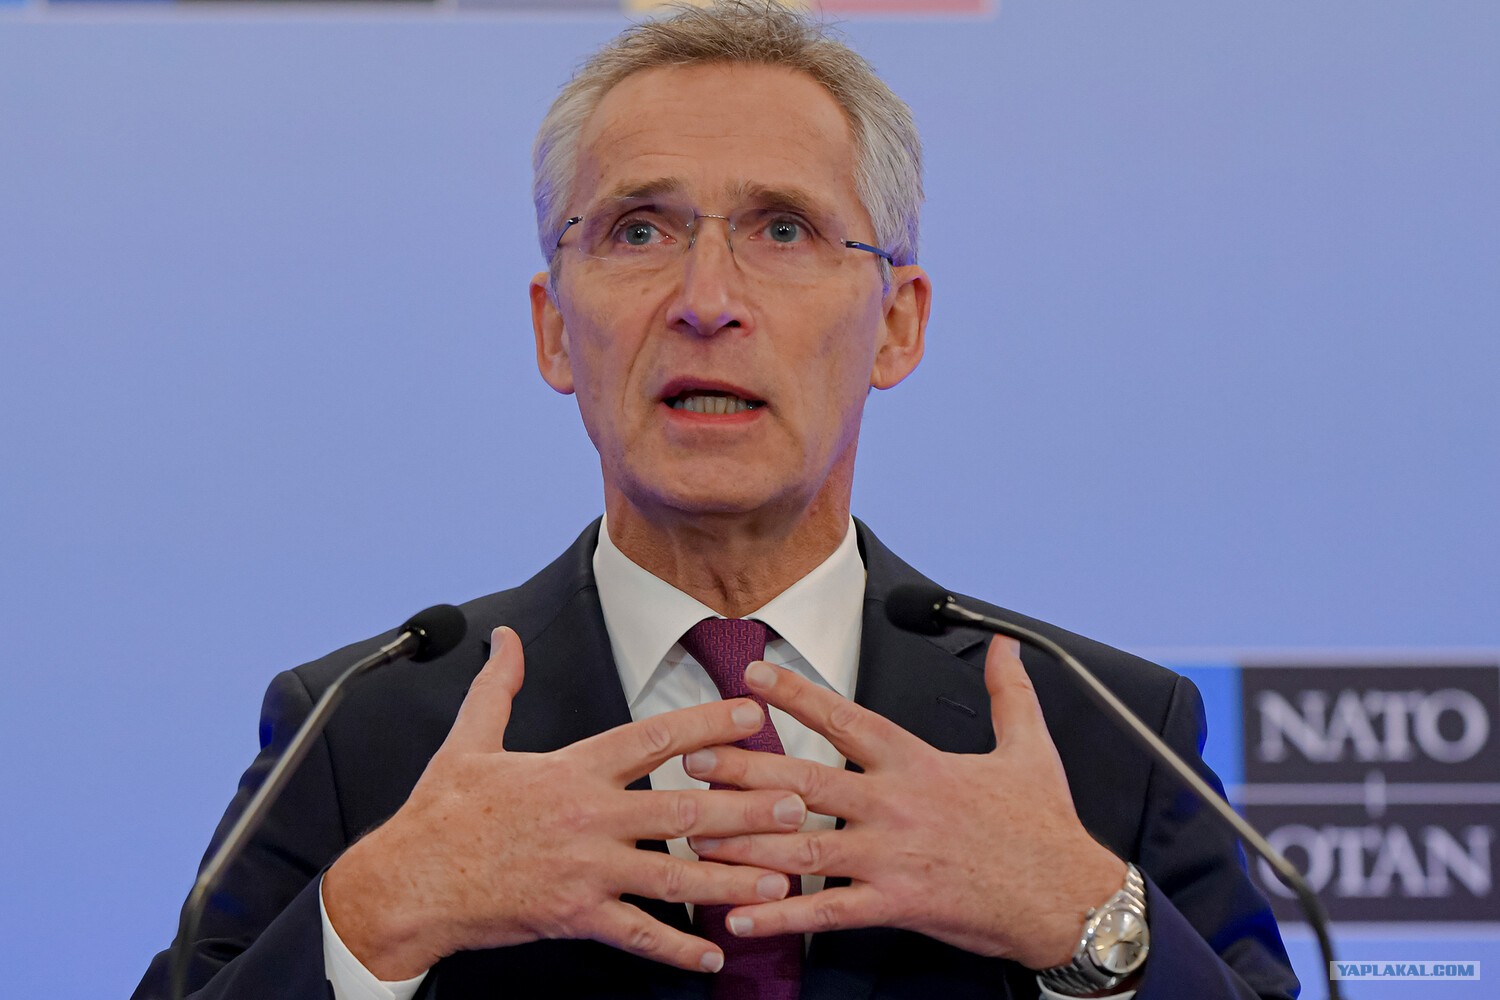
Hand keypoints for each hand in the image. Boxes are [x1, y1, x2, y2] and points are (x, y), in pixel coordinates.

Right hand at [323, 626, 808, 979]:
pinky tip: (715, 951)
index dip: (707, 724)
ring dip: (731, 876)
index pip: (653, 737)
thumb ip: (498, 686)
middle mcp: (586, 815)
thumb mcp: (470, 740)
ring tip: (780, 877)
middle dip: (745, 806)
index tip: (751, 714)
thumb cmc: (440, 813)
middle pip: (682, 809)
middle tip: (795, 804)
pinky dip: (677, 945)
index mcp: (571, 768)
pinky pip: (636, 934)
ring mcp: (583, 869)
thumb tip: (504, 638)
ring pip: (673, 875)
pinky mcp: (573, 914)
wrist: (407, 883)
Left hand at [682, 636, 1124, 968]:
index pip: (846, 718)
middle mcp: (896, 803)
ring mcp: (893, 855)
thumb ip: (1008, 692)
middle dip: (744, 769)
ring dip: (744, 839)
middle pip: (806, 780)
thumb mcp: (1031, 748)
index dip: (796, 694)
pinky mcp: (897, 903)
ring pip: (803, 844)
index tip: (752, 674)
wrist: (1070, 898)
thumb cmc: (1045, 826)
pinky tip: (739, 913)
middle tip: (692, 760)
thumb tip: (1006, 644)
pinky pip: (827, 910)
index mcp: (919, 762)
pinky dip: (780, 913)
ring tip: (694, 834)